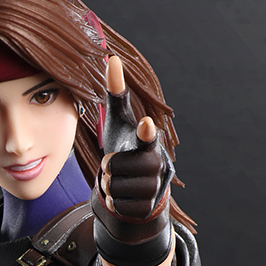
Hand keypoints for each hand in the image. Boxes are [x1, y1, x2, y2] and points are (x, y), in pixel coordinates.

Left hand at [99, 55, 173, 219]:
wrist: (136, 186)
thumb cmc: (125, 147)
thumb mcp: (119, 122)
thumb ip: (117, 94)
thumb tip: (111, 57)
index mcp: (149, 141)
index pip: (147, 136)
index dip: (144, 131)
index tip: (145, 124)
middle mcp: (158, 163)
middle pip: (115, 168)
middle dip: (107, 168)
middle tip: (114, 166)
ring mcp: (156, 187)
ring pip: (115, 189)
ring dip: (109, 186)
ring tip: (119, 180)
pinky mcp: (150, 207)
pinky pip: (119, 206)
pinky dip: (114, 202)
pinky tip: (122, 195)